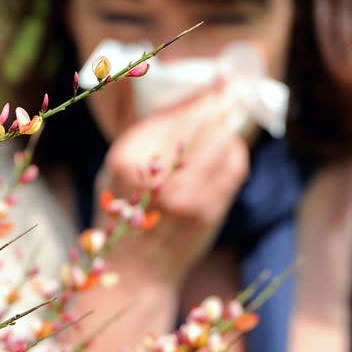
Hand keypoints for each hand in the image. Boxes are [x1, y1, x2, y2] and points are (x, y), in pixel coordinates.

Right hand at [96, 85, 250, 294]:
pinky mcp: (209, 211)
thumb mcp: (116, 167)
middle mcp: (157, 175)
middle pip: (206, 123)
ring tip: (224, 128)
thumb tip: (194, 97)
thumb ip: (149, 135)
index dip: (204, 96)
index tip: (221, 82)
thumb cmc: (122, 212)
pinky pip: (235, 167)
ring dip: (229, 131)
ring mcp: (187, 196)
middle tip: (233, 91)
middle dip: (222, 106)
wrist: (133, 269)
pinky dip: (235, 154)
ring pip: (226, 142)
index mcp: (127, 158)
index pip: (178, 113)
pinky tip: (226, 154)